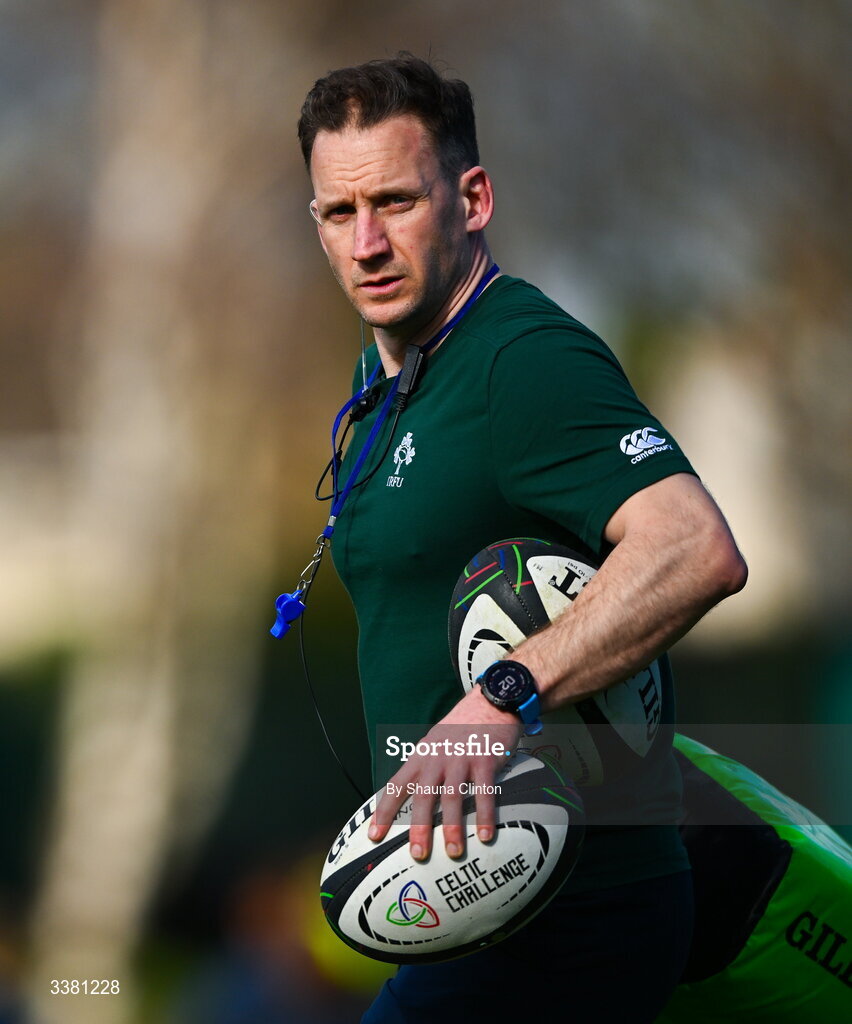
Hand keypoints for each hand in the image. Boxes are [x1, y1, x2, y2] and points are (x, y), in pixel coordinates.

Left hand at [368, 686, 521, 861]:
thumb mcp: (434, 743)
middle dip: (419, 828)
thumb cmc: (461, 729)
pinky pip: (484, 791)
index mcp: (421, 756)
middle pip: (424, 796)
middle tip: (418, 854)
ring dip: (453, 827)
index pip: (397, 785)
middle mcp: (437, 757)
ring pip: (453, 796)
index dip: (384, 812)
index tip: (374, 836)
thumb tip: (410, 798)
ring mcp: (461, 758)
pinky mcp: (485, 759)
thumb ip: (423, 768)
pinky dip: (484, 815)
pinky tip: (486, 835)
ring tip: (453, 852)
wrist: (490, 702)